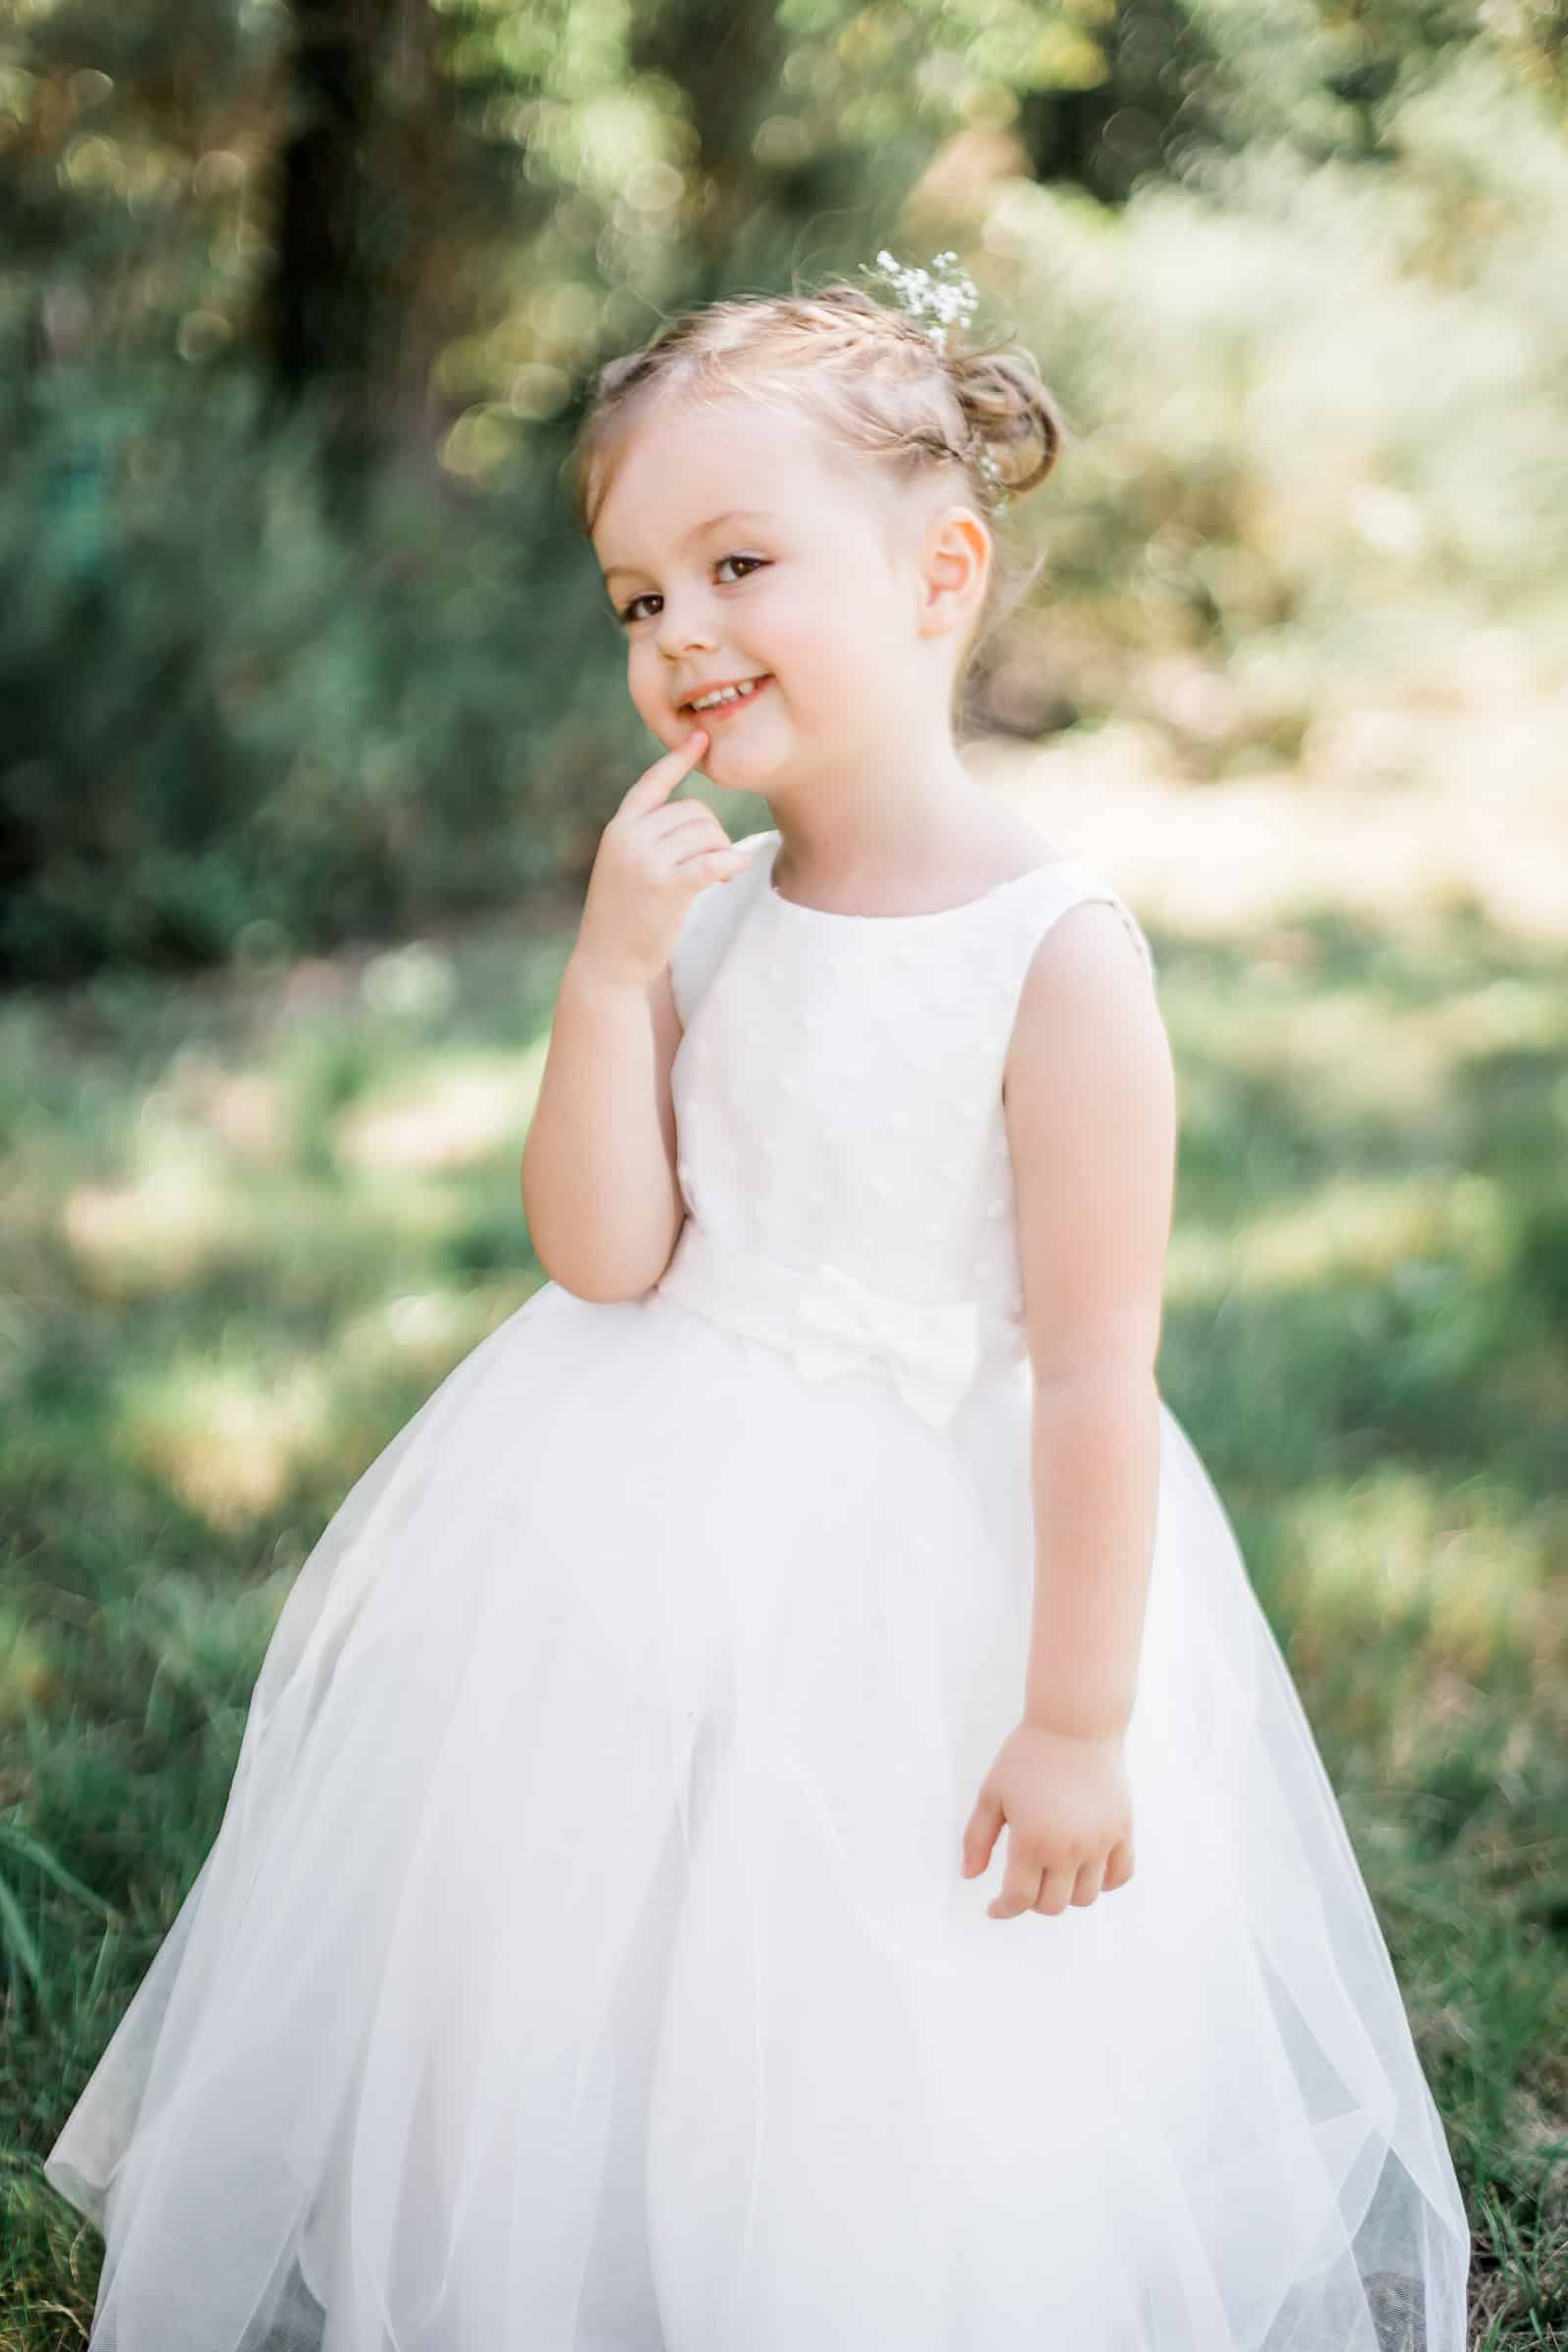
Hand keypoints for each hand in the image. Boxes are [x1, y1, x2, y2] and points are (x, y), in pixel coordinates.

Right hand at [571, 728, 764, 989]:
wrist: (607, 961)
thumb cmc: (623, 916)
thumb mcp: (623, 866)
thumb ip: (647, 838)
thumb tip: (695, 820)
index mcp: (619, 828)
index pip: (652, 783)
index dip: (678, 759)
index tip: (701, 738)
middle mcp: (629, 837)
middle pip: (694, 811)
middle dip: (713, 834)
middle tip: (715, 863)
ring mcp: (646, 861)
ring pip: (707, 833)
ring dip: (722, 853)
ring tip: (717, 876)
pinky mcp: (666, 888)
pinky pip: (712, 861)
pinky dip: (731, 863)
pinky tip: (735, 870)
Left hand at [960, 1718, 1134, 1920]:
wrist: (1075, 1724)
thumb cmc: (1028, 1756)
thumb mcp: (991, 1794)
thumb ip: (977, 1838)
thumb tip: (970, 1876)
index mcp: (1032, 1841)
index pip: (1019, 1899)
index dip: (1003, 1909)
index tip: (994, 1907)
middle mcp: (1069, 1849)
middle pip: (1052, 1905)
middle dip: (1032, 1902)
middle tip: (1022, 1883)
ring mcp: (1100, 1842)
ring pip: (1086, 1897)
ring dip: (1066, 1894)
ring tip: (1052, 1875)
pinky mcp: (1122, 1830)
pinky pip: (1119, 1876)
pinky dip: (1103, 1883)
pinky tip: (1085, 1870)